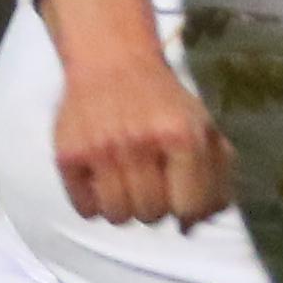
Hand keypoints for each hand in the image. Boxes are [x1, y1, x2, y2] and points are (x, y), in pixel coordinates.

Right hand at [37, 0, 228, 225]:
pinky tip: (101, 179)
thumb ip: (215, 175)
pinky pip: (85, 209)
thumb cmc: (163, 101)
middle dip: (155, 204)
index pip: (189, 207)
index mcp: (181, 135)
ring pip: (117, 216)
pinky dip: (94, 202)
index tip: (181, 195)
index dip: (187, 208)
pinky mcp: (68, 155)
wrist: (111, 58)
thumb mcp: (202, 125)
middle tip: (150, 180)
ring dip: (124, 206)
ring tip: (126, 182)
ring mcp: (100, 149)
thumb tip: (197, 224)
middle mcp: (140, 142)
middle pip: (152, 216)